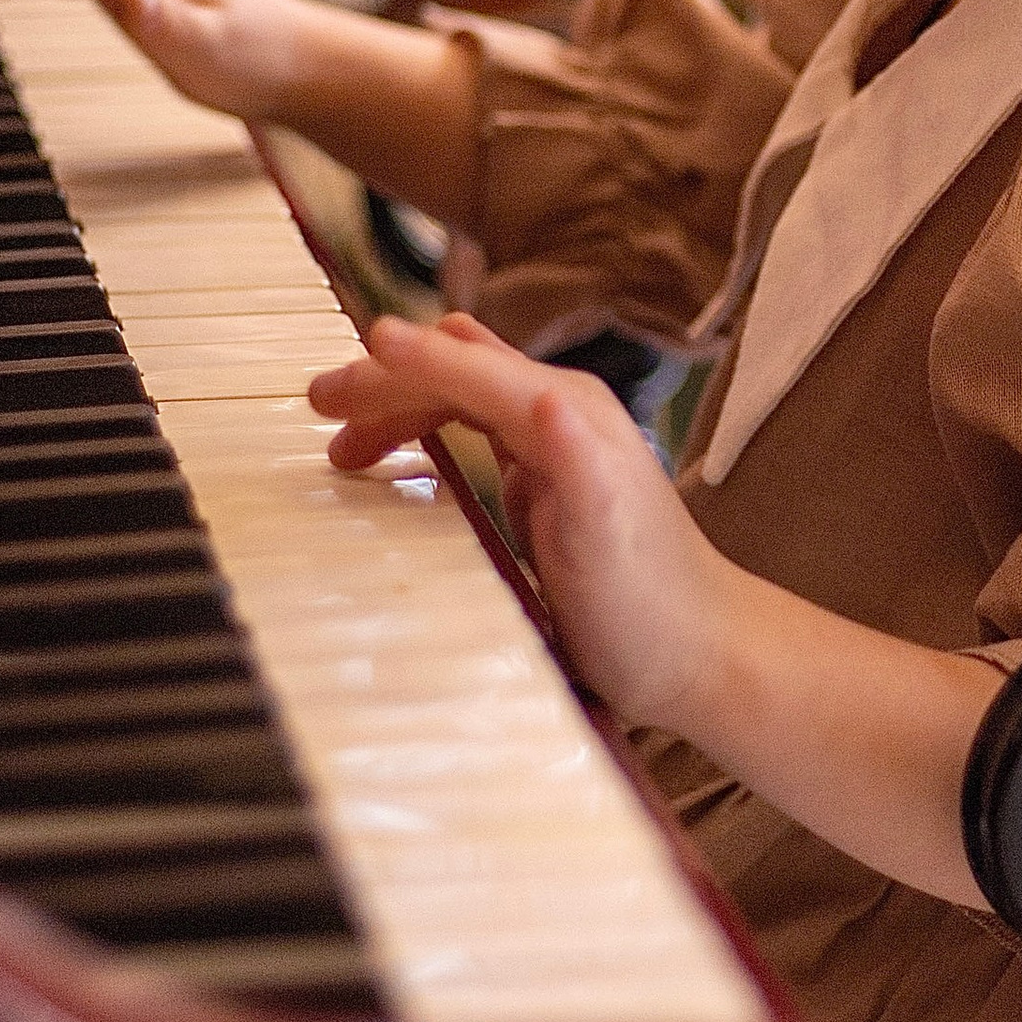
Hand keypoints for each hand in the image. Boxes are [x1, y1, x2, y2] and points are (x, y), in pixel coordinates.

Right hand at [310, 313, 736, 734]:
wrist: (702, 655)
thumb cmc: (649, 606)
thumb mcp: (605, 534)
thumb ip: (572, 457)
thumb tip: (535, 395)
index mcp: (568, 413)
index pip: (464, 366)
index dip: (396, 368)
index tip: (330, 383)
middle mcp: (564, 415)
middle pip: (457, 368)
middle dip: (385, 380)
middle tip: (318, 409)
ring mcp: (558, 447)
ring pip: (461, 394)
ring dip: (400, 404)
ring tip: (346, 447)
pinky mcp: (551, 483)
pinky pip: (476, 429)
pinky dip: (427, 430)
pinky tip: (405, 463)